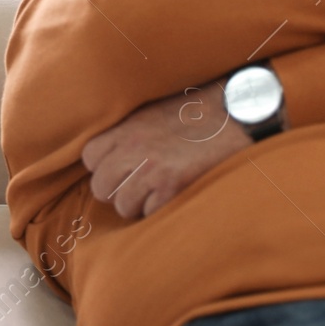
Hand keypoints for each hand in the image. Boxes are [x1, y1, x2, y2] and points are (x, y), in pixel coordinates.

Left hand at [81, 81, 250, 219]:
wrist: (236, 114)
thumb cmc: (197, 112)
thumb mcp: (153, 112)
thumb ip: (128, 132)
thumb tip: (109, 156)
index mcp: (126, 128)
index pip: (89, 158)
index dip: (103, 167)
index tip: (121, 169)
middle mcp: (133, 147)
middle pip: (101, 188)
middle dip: (118, 191)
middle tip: (141, 185)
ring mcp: (150, 168)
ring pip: (123, 206)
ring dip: (139, 204)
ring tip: (159, 191)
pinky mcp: (171, 185)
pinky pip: (149, 213)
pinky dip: (161, 209)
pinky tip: (175, 194)